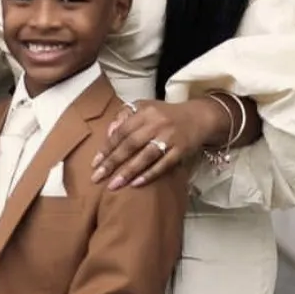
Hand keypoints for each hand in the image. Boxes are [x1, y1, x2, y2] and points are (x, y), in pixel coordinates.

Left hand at [91, 99, 218, 189]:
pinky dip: (150, 174)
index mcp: (145, 112)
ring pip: (145, 156)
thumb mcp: (145, 108)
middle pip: (130, 145)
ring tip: (113, 185)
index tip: (95, 163)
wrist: (199, 117)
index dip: (107, 148)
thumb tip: (108, 133)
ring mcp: (170, 137)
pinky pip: (163, 164)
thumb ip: (125, 117)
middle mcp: (156, 123)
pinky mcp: (181, 150)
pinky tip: (136, 184)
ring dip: (128, 172)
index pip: (121, 131)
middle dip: (112, 162)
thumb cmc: (166, 115)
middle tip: (97, 178)